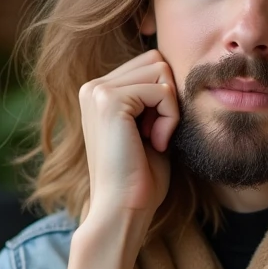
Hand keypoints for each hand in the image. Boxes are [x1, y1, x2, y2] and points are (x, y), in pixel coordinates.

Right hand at [79, 49, 179, 225]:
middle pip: (156, 60)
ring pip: (161, 71)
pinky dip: (169, 118)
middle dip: (168, 96)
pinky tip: (155, 143)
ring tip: (154, 139)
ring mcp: (98, 91)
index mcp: (99, 92)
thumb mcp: (150, 127)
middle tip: (157, 134)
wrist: (123, 208)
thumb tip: (174, 69)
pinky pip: (162, 91)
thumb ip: (155, 97)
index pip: (150, 64)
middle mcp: (93, 86)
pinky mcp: (109, 100)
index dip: (165, 96)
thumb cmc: (141, 177)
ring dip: (169, 109)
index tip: (155, 132)